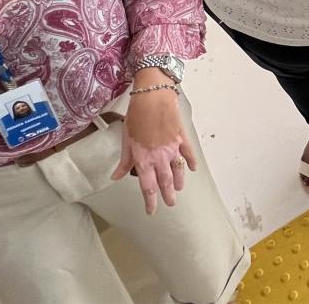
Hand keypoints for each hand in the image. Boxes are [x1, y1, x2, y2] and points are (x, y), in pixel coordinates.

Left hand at [113, 78, 196, 214]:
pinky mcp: (181, 138)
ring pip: (178, 170)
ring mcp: (172, 148)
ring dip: (179, 181)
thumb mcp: (126, 138)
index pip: (147, 186)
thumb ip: (124, 160)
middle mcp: (159, 157)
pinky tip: (192, 168)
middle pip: (165, 182)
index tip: (151, 211)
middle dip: (168, 195)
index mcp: (143, 159)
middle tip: (170, 204)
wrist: (153, 96)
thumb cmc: (137, 115)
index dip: (150, 201)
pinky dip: (191, 162)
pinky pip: (188, 153)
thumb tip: (116, 175)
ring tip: (179, 189)